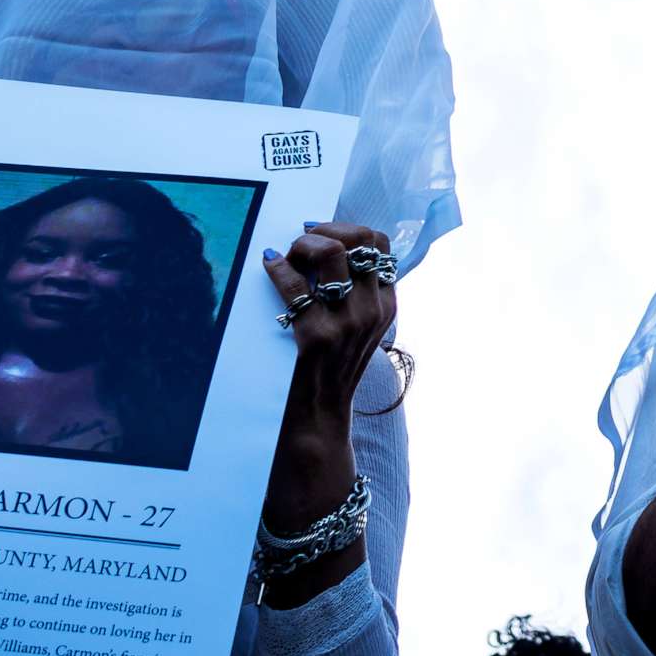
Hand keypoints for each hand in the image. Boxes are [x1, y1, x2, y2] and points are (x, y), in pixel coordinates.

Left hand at [256, 221, 398, 604]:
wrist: (315, 427)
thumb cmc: (324, 376)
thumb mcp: (353, 332)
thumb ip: (351, 295)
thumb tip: (323, 248)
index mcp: (387, 306)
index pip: (380, 243)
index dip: (350, 228)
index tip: (322, 233)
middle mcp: (374, 311)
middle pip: (360, 240)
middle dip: (327, 230)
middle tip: (301, 240)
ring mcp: (348, 325)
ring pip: (332, 255)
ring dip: (303, 246)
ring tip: (286, 255)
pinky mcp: (317, 338)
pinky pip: (297, 287)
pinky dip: (279, 270)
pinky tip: (268, 268)